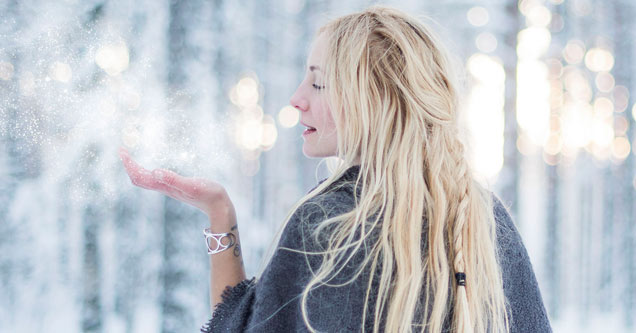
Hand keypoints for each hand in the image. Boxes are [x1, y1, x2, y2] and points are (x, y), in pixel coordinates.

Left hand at [119, 147, 233, 219]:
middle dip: (129, 165)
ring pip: (146, 180)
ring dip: (137, 169)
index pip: (140, 177)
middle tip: (122, 150)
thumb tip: (154, 171)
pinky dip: (148, 172)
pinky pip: (156, 181)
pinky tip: (153, 170)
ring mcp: (170, 189)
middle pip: (139, 179)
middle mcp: (165, 188)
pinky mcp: (177, 188)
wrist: (219, 207)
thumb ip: (174, 179)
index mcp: (165, 187)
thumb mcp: (192, 185)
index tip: (122, 151)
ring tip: (131, 157)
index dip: (129, 164)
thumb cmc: (209, 195)